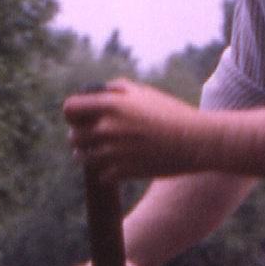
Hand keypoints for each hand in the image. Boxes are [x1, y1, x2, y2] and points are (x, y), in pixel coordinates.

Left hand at [63, 78, 202, 182]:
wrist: (194, 141)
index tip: (79, 117)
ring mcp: (114, 153)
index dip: (72, 113)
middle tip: (89, 138)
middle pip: (74, 136)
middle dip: (79, 137)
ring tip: (99, 153)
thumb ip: (117, 89)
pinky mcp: (123, 172)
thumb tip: (99, 93)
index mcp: (111, 105)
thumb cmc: (171, 113)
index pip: (70, 109)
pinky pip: (101, 175)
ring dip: (89, 156)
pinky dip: (107, 172)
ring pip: (85, 159)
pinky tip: (116, 166)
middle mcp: (108, 128)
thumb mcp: (145, 92)